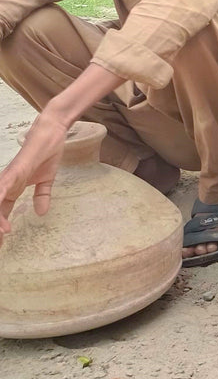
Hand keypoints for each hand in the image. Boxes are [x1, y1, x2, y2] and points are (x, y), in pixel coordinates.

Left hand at [0, 115, 67, 248]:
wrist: (51, 132)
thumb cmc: (48, 152)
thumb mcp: (47, 179)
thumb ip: (42, 195)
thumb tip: (42, 212)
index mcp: (12, 189)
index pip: (1, 213)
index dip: (1, 227)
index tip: (2, 243)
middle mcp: (5, 185)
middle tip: (0, 246)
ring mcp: (8, 178)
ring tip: (2, 235)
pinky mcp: (14, 171)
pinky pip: (2, 189)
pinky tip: (0, 212)